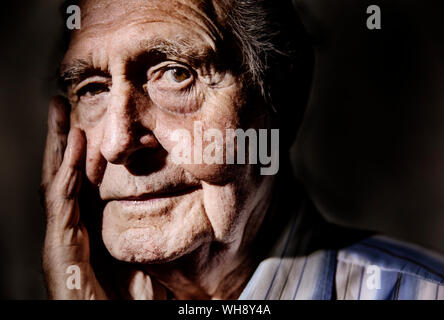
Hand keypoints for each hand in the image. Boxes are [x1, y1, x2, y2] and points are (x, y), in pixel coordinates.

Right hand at [41, 96, 162, 299]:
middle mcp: (70, 232)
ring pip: (57, 187)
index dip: (79, 152)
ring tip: (60, 114)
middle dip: (62, 140)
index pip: (81, 183)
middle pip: (64, 178)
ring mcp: (62, 244)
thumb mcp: (144, 256)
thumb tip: (157, 201)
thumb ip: (143, 230)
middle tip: (61, 104)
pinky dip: (66, 179)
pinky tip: (73, 154)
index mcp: (87, 231)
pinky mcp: (61, 258)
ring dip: (59, 149)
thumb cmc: (137, 300)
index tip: (85, 120)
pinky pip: (63, 211)